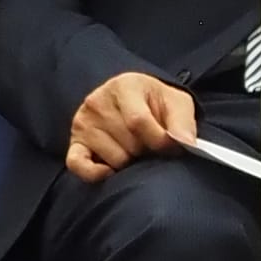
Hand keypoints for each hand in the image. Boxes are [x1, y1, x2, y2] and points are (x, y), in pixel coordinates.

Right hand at [65, 72, 200, 180]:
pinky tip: (113, 170)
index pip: (138, 122)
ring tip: (134, 149)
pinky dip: (97, 174)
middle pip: (129, 145)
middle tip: (150, 144)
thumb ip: (183, 123)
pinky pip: (79, 166)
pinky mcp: (75, 144)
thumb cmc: (157, 105)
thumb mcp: (177, 104)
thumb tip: (185, 144)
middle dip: (147, 151)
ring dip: (130, 162)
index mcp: (124, 86)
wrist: (135, 104)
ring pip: (115, 160)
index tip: (172, 147)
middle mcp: (97, 102)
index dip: (160, 141)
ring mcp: (83, 123)